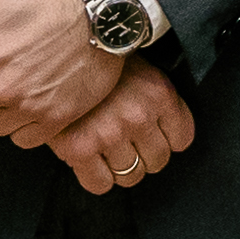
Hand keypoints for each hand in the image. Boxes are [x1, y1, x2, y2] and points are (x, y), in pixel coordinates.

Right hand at [49, 61, 194, 197]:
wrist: (57, 54)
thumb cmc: (98, 63)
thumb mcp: (141, 71)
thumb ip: (156, 101)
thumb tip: (164, 132)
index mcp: (158, 94)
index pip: (182, 139)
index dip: (166, 140)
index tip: (154, 135)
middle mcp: (138, 115)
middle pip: (157, 161)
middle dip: (144, 155)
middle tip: (127, 142)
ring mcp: (109, 133)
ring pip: (131, 176)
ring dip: (120, 168)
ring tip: (107, 149)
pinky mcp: (80, 148)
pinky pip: (100, 184)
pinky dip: (96, 178)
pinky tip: (91, 161)